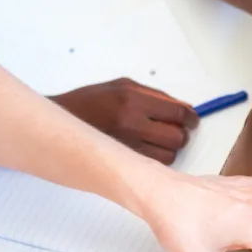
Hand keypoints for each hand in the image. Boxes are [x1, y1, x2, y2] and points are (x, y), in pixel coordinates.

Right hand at [50, 78, 197, 164]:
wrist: (59, 122)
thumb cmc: (91, 101)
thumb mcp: (123, 86)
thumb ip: (156, 96)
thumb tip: (185, 108)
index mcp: (132, 99)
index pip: (178, 112)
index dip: (190, 118)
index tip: (192, 121)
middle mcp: (131, 122)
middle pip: (177, 137)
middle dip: (181, 134)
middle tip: (174, 131)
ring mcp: (126, 144)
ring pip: (169, 155)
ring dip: (169, 149)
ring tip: (157, 141)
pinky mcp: (122, 159)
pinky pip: (154, 165)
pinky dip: (157, 159)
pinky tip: (147, 150)